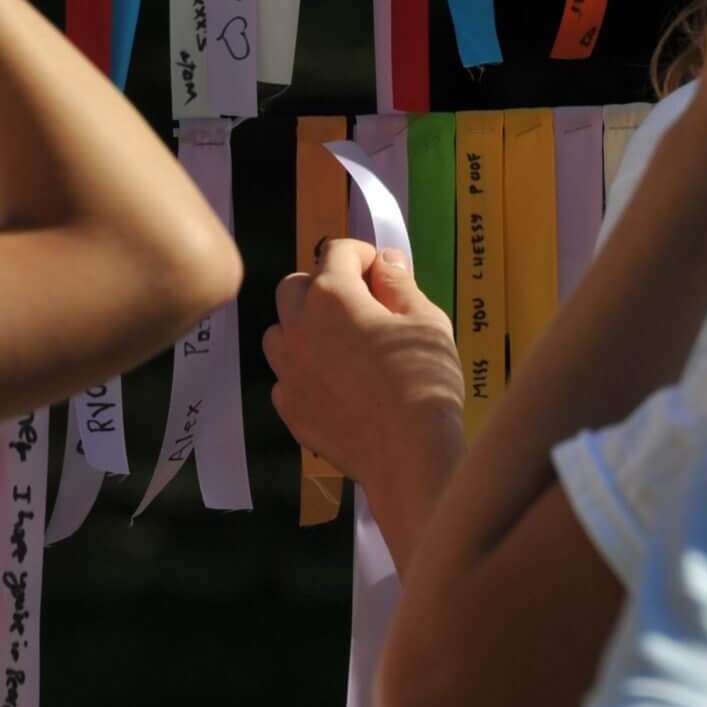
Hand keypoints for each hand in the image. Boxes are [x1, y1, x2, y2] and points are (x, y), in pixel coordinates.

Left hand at [264, 239, 465, 499]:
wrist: (408, 454)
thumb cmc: (423, 380)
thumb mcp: (426, 320)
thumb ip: (399, 284)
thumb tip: (385, 261)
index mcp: (333, 297)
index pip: (336, 252)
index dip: (361, 254)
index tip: (379, 269)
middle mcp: (299, 328)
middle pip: (295, 287)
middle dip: (323, 285)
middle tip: (359, 303)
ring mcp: (288, 370)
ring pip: (280, 332)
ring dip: (304, 328)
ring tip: (341, 344)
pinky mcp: (290, 408)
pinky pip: (286, 377)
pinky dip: (304, 372)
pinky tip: (336, 386)